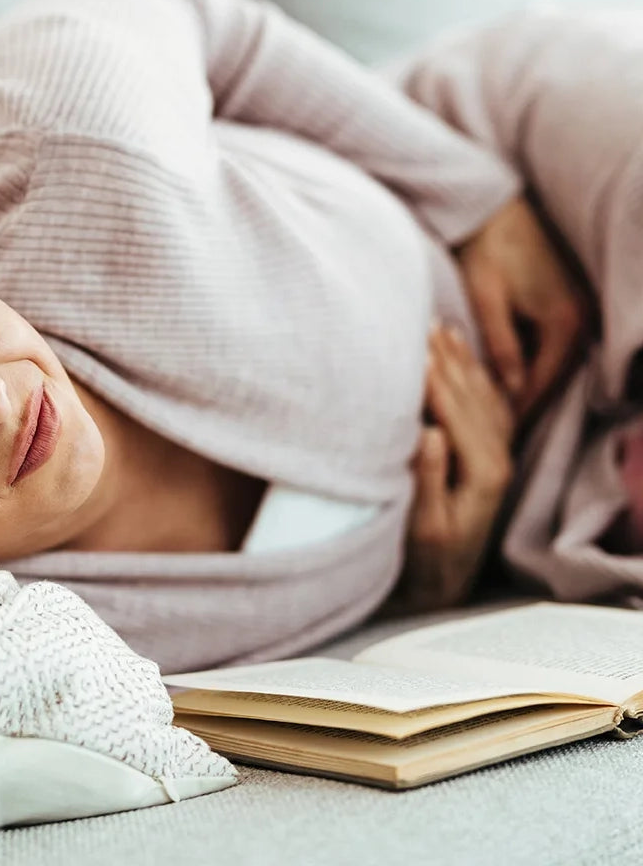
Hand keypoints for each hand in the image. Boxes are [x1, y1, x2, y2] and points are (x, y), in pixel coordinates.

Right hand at [397, 326, 514, 612]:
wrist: (445, 584)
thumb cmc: (425, 560)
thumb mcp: (423, 527)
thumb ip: (429, 479)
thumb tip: (429, 432)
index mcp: (483, 470)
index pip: (455, 409)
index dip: (433, 375)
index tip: (410, 345)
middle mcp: (498, 457)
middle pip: (471, 394)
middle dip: (445, 358)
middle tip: (418, 323)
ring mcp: (497, 454)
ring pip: (481, 394)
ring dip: (460, 360)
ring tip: (437, 328)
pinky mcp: (488, 455)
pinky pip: (487, 404)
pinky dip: (473, 374)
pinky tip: (460, 354)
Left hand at [457, 197, 587, 417]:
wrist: (494, 207)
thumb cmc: (485, 249)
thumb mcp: (486, 300)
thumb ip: (501, 346)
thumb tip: (513, 392)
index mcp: (565, 321)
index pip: (543, 383)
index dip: (518, 413)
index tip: (496, 439)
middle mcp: (582, 317)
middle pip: (553, 377)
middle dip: (525, 404)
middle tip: (496, 436)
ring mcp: (581, 309)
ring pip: (554, 362)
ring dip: (530, 384)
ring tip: (500, 414)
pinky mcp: (570, 301)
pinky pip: (553, 344)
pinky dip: (533, 362)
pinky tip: (509, 376)